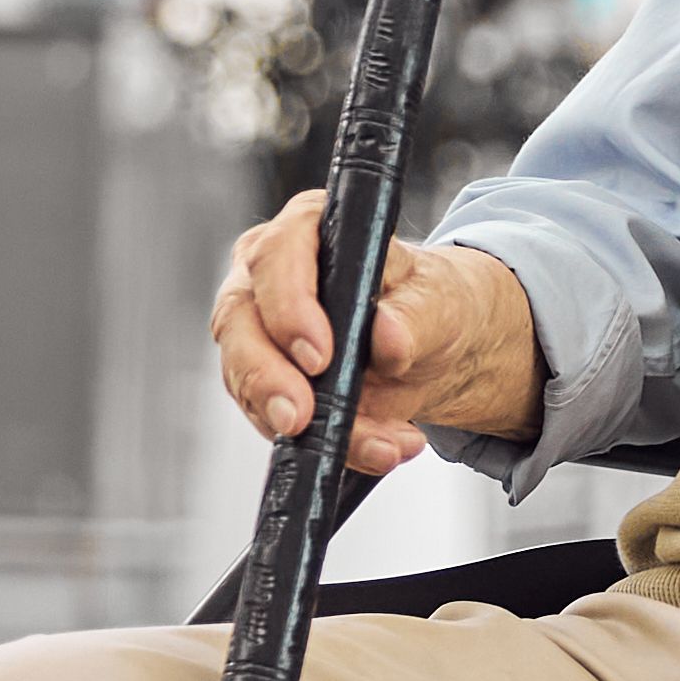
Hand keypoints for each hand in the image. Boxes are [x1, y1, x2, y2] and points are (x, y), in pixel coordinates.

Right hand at [212, 195, 537, 473]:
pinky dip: (319, 442)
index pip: (275, 258)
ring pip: (247, 380)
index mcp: (306, 231)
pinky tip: (374, 449)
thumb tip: (387, 337)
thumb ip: (416, 316)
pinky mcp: (262, 379)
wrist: (432, 347)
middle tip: (300, 419)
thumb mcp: (440, 302)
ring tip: (377, 447)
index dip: (288, 308)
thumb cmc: (429, 304)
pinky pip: (271, 415)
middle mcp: (265, 277)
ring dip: (305, 425)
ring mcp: (256, 330)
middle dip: (267, 379)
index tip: (319, 357)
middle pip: (239, 323)